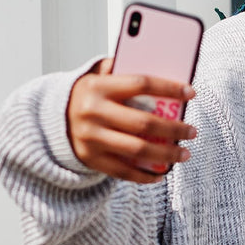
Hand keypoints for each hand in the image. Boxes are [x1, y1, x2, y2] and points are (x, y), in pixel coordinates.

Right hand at [67, 58, 196, 181]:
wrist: (52, 118)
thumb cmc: (89, 95)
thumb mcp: (99, 74)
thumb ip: (124, 68)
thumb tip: (164, 70)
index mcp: (98, 87)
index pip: (141, 84)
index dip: (168, 88)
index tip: (190, 93)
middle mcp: (93, 113)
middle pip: (144, 124)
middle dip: (174, 129)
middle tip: (192, 131)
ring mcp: (91, 139)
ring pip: (137, 151)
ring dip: (166, 155)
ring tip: (184, 154)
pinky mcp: (91, 159)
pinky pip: (124, 172)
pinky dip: (146, 175)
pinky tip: (162, 172)